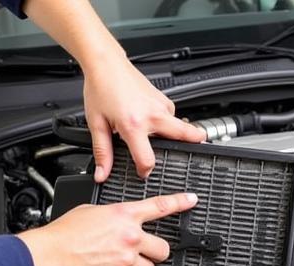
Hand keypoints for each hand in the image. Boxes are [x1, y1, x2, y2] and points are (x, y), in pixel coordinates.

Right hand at [18, 191, 197, 265]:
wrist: (50, 256)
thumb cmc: (63, 235)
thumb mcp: (90, 212)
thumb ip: (111, 217)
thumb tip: (116, 223)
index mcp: (124, 215)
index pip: (160, 206)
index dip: (180, 202)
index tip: (192, 201)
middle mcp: (130, 237)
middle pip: (162, 249)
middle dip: (153, 254)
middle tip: (141, 256)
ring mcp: (125, 261)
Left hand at [82, 52, 205, 180]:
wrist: (106, 64)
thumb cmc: (101, 89)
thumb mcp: (96, 125)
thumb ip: (102, 153)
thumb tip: (101, 174)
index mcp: (134, 125)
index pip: (147, 159)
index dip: (145, 171)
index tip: (142, 172)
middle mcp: (152, 114)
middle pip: (182, 135)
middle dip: (191, 144)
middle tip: (196, 152)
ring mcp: (160, 104)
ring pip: (177, 125)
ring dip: (178, 134)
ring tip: (173, 141)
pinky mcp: (162, 97)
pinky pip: (171, 114)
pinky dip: (169, 122)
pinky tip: (158, 125)